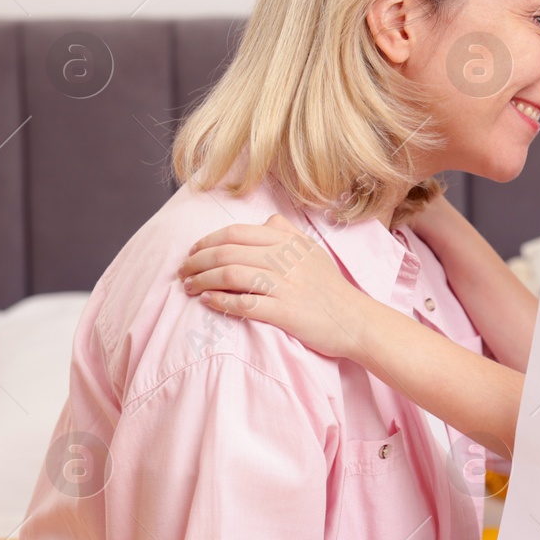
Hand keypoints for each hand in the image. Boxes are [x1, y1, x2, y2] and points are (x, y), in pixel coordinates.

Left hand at [179, 214, 373, 360]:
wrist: (356, 321)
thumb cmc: (331, 288)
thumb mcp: (313, 251)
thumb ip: (288, 233)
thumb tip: (266, 219)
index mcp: (289, 242)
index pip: (236, 234)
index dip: (207, 242)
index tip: (192, 253)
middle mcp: (286, 259)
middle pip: (227, 253)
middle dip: (197, 261)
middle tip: (183, 272)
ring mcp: (286, 285)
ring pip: (231, 275)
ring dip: (202, 280)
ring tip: (189, 288)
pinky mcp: (286, 312)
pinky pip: (245, 304)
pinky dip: (221, 301)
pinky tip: (208, 302)